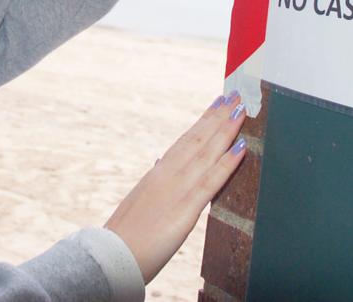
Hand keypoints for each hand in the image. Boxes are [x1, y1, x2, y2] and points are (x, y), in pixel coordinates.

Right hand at [104, 92, 248, 283]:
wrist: (109, 257)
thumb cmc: (124, 236)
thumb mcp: (139, 201)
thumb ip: (153, 181)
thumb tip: (161, 162)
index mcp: (157, 174)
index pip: (185, 141)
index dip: (204, 121)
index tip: (218, 103)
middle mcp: (167, 175)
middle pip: (198, 139)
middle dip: (219, 116)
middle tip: (236, 94)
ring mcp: (176, 190)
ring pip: (206, 153)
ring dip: (226, 129)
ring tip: (242, 109)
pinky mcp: (185, 209)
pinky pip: (211, 182)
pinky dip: (227, 163)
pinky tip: (242, 148)